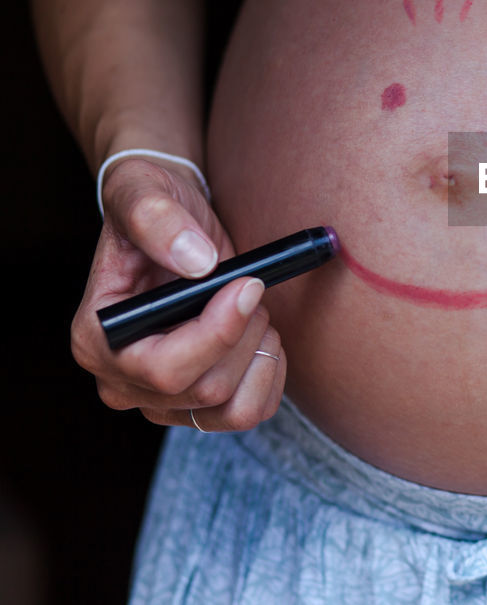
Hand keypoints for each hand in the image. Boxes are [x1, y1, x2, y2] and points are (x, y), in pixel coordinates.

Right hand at [71, 155, 285, 431]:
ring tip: (255, 312)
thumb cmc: (151, 208)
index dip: (217, 332)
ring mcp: (160, 400)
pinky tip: (265, 337)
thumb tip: (195, 261)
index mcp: (96, 340)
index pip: (162, 368)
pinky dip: (271, 375)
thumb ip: (157, 219)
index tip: (249, 285)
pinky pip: (249, 412)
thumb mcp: (142, 192)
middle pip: (205, 389)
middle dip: (244, 335)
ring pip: (231, 410)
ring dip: (260, 357)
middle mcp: (122, 382)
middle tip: (250, 287)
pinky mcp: (196, 404)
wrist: (175, 224)